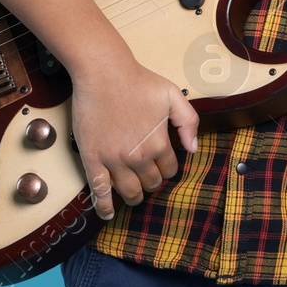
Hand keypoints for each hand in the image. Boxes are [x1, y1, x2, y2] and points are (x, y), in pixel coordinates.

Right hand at [71, 53, 199, 220]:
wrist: (103, 73)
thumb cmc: (138, 81)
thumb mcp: (173, 95)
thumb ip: (188, 122)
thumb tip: (193, 149)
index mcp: (159, 143)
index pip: (170, 169)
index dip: (168, 168)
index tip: (163, 165)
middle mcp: (138, 157)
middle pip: (151, 183)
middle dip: (153, 182)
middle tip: (148, 177)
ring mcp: (114, 160)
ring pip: (129, 191)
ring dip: (134, 196)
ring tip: (134, 195)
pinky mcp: (92, 159)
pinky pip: (99, 190)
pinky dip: (105, 205)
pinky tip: (109, 212)